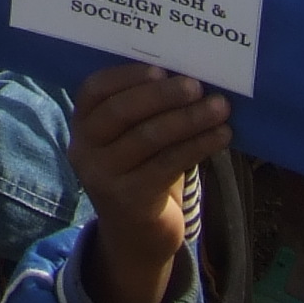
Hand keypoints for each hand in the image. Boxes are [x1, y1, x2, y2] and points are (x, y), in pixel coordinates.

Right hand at [66, 64, 233, 302]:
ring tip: (220, 107)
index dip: (126, 77)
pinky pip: (168, 164)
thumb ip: (142, 109)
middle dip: (162, 96)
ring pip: (149, 137)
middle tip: (197, 86)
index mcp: (81, 123)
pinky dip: (198, 146)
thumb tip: (184, 73)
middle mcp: (84, 149)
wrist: (136, 233)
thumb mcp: (127, 138)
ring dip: (189, 119)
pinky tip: (221, 136)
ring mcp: (104, 176)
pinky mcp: (130, 199)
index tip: (161, 69)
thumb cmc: (139, 169)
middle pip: (121, 112)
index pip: (95, 90)